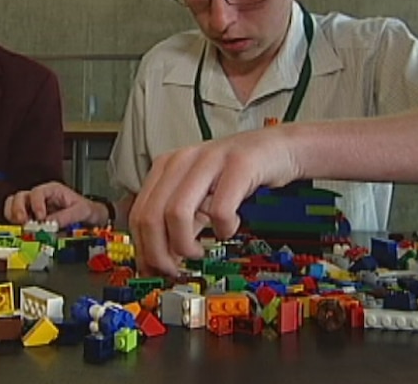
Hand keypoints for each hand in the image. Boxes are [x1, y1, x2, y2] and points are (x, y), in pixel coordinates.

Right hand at [3, 181, 108, 227]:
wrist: (89, 218)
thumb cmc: (85, 210)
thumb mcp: (81, 211)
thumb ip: (67, 216)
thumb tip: (50, 224)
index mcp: (52, 190)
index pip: (38, 192)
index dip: (36, 204)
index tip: (41, 217)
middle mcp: (40, 197)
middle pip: (20, 196)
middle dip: (18, 209)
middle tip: (23, 221)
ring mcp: (33, 208)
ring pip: (13, 205)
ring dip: (13, 216)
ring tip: (20, 226)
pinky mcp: (31, 219)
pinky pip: (16, 218)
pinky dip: (15, 224)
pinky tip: (21, 231)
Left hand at [129, 128, 297, 275]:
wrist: (278, 147)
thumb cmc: (237, 174)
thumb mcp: (200, 193)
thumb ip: (179, 219)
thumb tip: (160, 258)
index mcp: (167, 166)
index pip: (138, 213)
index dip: (143, 249)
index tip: (153, 269)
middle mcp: (183, 160)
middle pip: (151, 215)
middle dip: (159, 253)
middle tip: (175, 268)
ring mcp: (210, 160)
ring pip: (176, 213)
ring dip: (185, 245)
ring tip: (199, 251)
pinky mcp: (239, 165)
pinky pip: (220, 209)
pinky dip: (223, 229)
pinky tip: (229, 228)